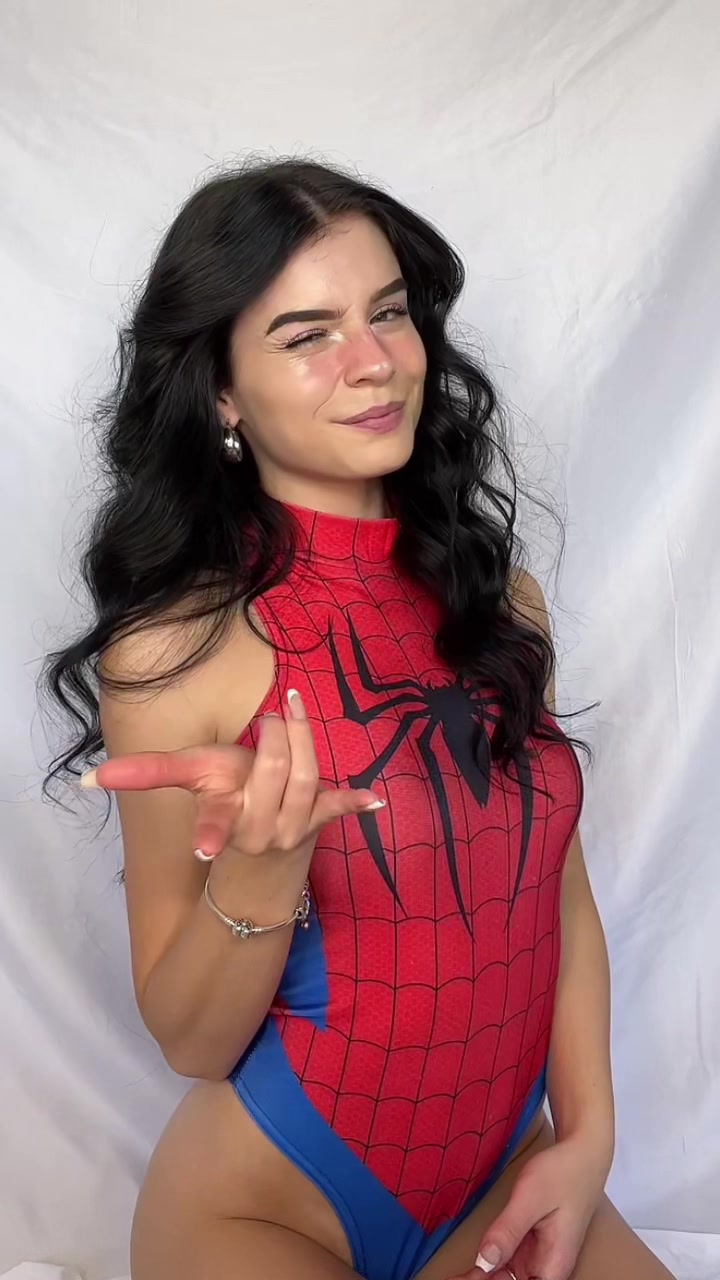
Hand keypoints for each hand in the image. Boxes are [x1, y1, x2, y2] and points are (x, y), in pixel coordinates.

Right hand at [82, 688, 383, 859]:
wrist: (262, 867)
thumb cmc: (225, 810)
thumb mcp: (188, 784)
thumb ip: (144, 773)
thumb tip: (88, 779)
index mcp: (226, 816)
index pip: (213, 823)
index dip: (210, 833)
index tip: (204, 850)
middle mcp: (261, 825)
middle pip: (276, 774)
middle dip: (275, 741)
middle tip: (271, 714)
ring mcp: (295, 825)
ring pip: (307, 778)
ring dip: (305, 741)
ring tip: (294, 708)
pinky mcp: (320, 819)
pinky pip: (340, 809)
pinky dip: (356, 802)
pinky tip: (374, 798)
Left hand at [452, 1134, 609, 1279]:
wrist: (583, 1156)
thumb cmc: (563, 1173)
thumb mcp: (531, 1198)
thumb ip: (508, 1230)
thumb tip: (484, 1263)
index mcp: (552, 1267)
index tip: (461, 1279)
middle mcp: (546, 1270)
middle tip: (448, 1277)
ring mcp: (538, 1260)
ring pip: (504, 1279)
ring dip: (481, 1277)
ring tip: (452, 1275)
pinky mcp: (531, 1248)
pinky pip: (506, 1265)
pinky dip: (486, 1267)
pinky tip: (468, 1268)